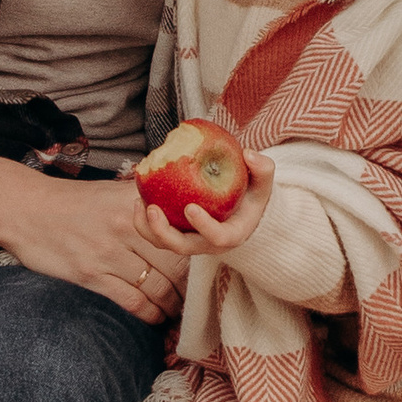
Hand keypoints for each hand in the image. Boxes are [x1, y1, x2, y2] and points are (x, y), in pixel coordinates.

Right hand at [0, 155, 188, 323]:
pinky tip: (155, 318)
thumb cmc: (70, 203)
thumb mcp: (111, 191)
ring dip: (172, 304)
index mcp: (136, 203)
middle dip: (188, 286)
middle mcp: (126, 226)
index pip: (180, 233)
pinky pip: (133, 301)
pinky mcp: (91, 275)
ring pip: (158, 286)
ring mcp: (108, 253)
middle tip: (195, 297)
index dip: (196, 255)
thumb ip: (144, 202)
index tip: (204, 267)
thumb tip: (178, 211)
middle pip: (174, 264)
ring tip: (176, 311)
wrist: (23, 210)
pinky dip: (150, 314)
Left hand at [138, 157, 273, 261]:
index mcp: (231, 235)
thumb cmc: (253, 196)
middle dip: (163, 232)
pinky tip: (138, 200)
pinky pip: (156, 234)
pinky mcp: (177, 235)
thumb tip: (248, 153)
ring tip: (139, 203)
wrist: (244, 213)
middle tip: (153, 209)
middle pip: (182, 247)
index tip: (190, 208)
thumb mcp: (263, 183)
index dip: (204, 226)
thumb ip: (262, 169)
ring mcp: (190, 242)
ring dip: (147, 228)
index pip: (217, 237)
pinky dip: (144, 221)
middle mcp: (208, 244)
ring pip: (164, 244)